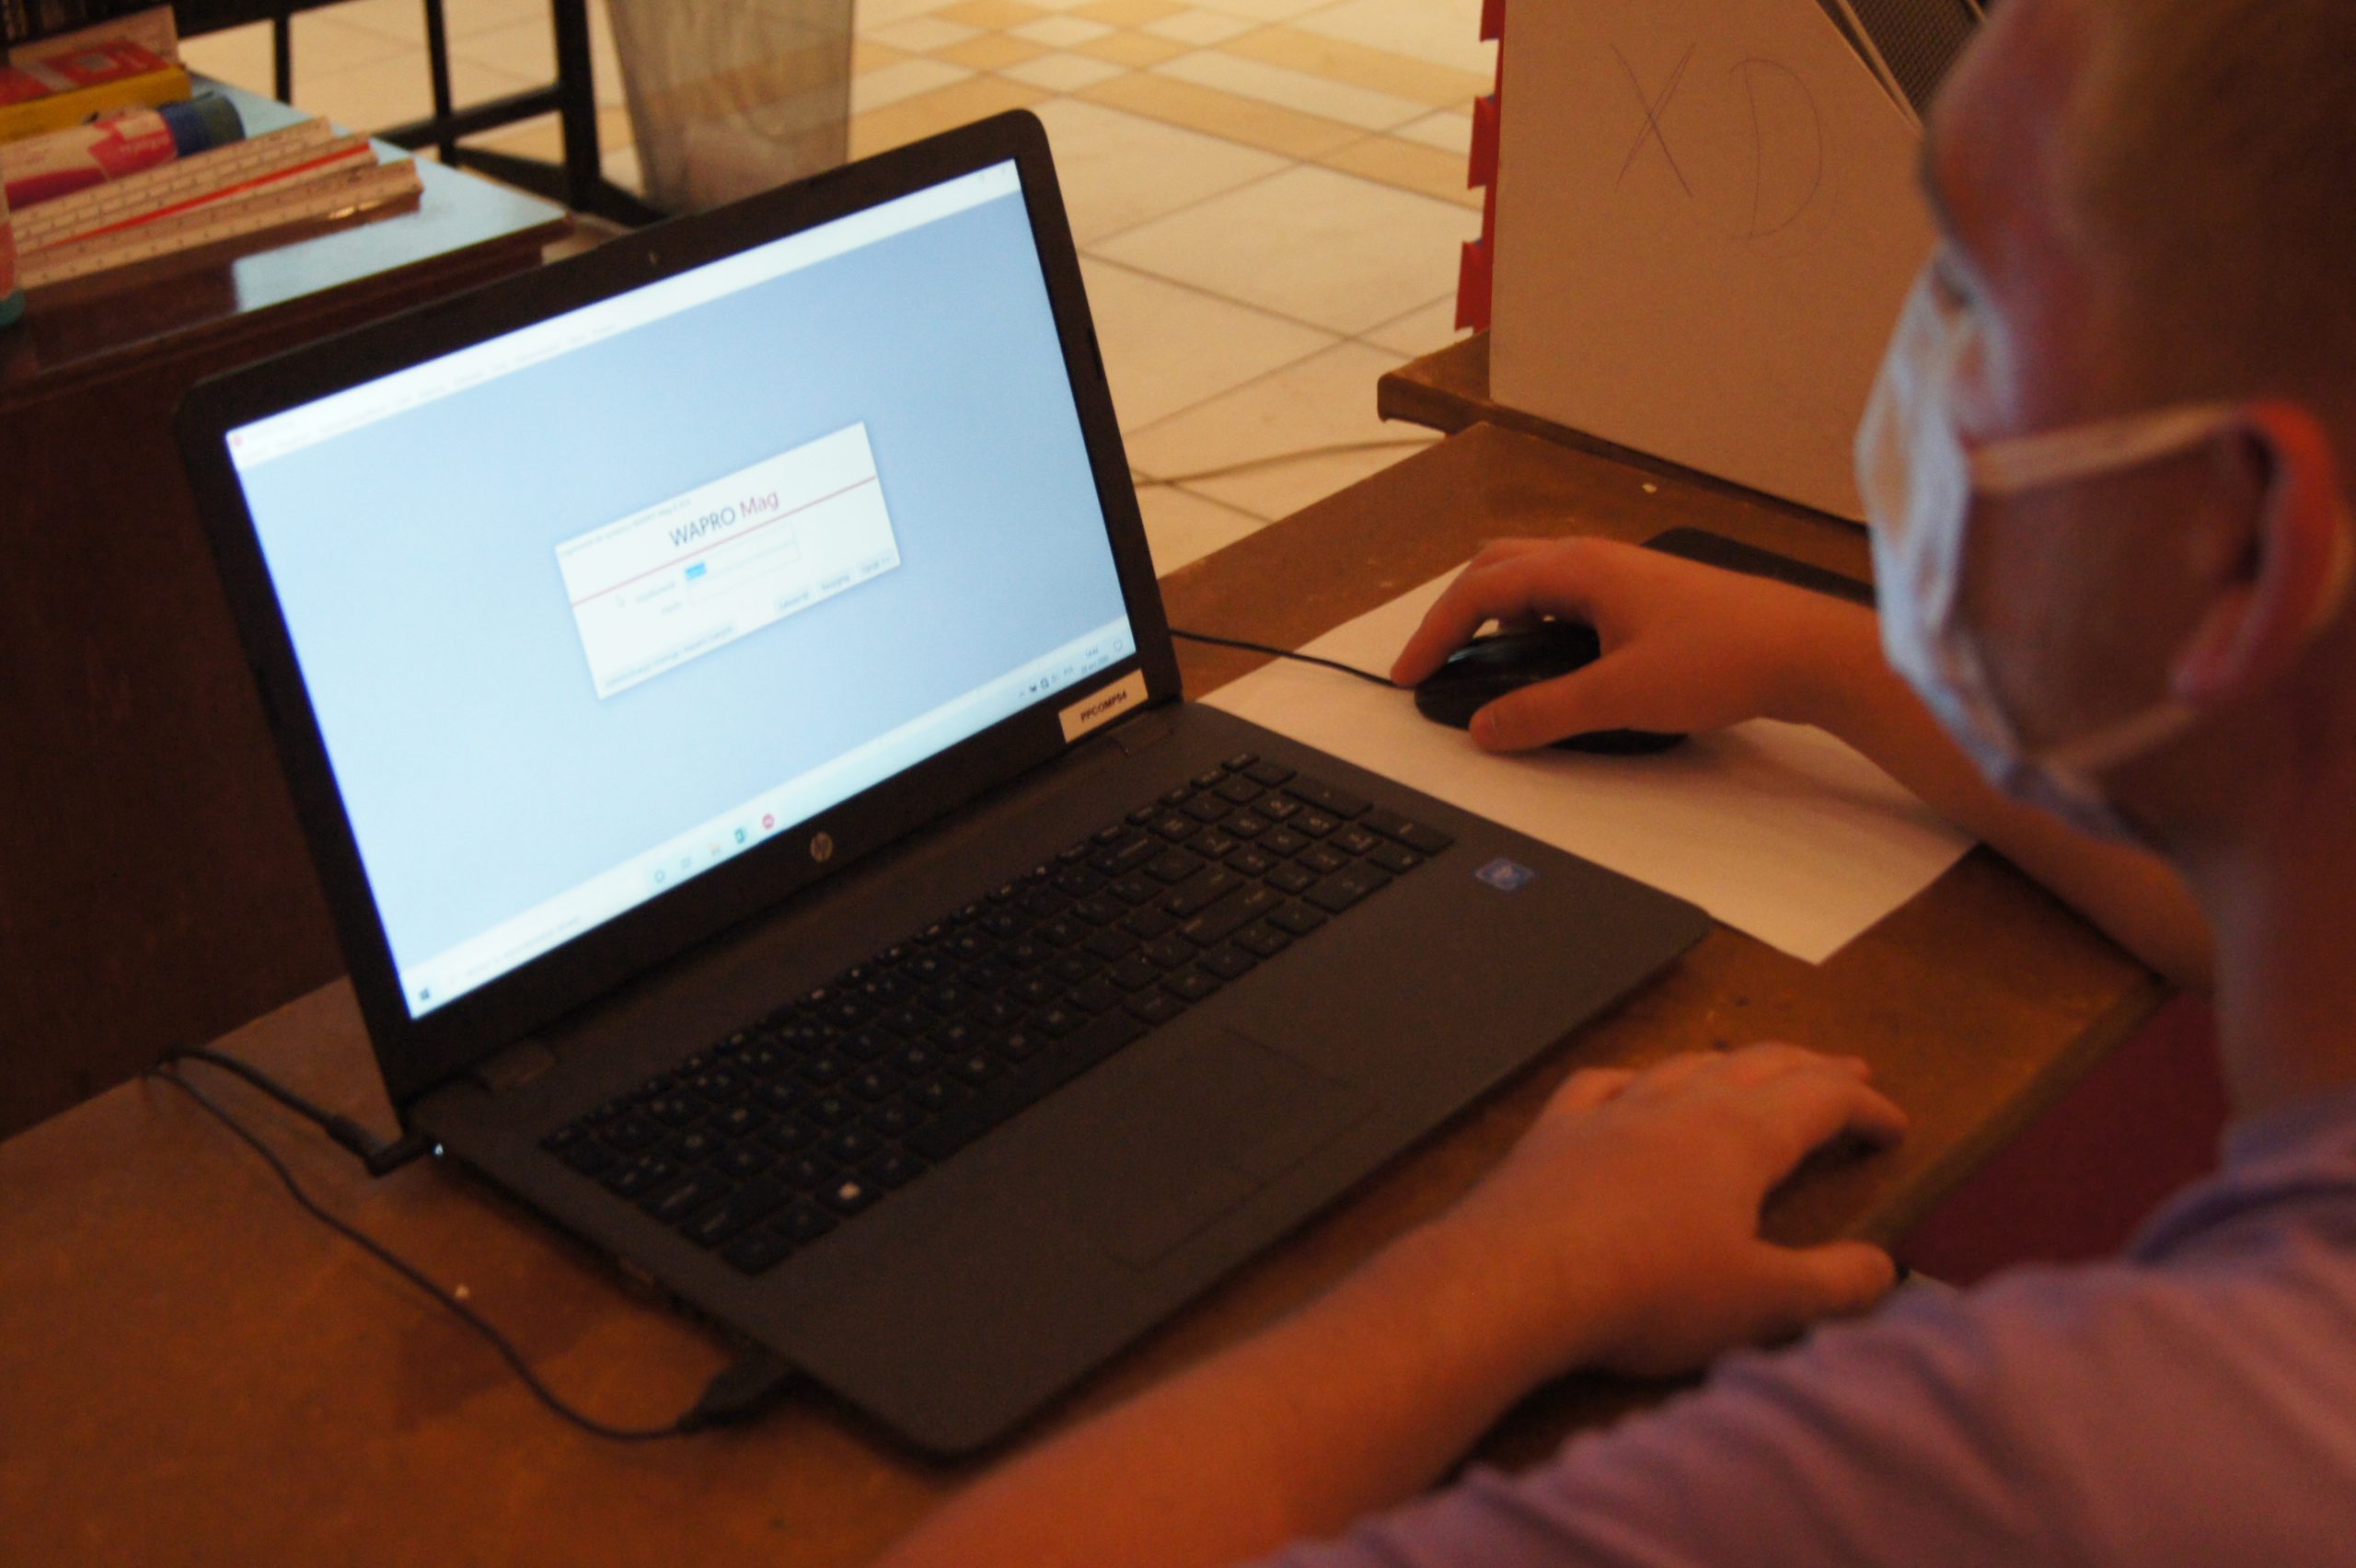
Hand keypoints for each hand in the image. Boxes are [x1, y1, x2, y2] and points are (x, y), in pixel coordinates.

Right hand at [1389, 538, 1868, 751]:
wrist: (1804, 652)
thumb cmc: (1721, 657)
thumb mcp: (1618, 696)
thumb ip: (1543, 712)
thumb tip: (1485, 727)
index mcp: (1578, 568)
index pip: (1479, 592)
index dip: (1434, 635)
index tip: (1408, 675)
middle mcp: (1595, 559)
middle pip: (1498, 570)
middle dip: (1457, 614)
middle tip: (1436, 663)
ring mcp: (1622, 576)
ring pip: (1536, 582)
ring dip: (1499, 618)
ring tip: (1486, 668)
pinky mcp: (1646, 599)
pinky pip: (1569, 601)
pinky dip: (1539, 627)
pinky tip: (1552, 668)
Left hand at [1429, 1043, 1907, 1380]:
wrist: (1513, 1279)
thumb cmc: (1645, 1291)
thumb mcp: (1760, 1303)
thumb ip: (1831, 1285)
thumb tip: (1884, 1268)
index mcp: (1740, 1136)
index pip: (1821, 1099)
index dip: (1865, 1105)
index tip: (1894, 1122)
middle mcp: (1678, 1106)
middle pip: (1759, 1064)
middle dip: (1812, 1065)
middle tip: (1850, 1067)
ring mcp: (1610, 1112)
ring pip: (1685, 1064)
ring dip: (1732, 1060)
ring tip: (1755, 1065)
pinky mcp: (1554, 1133)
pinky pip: (1601, 1083)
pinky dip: (1632, 1077)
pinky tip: (1631, 1085)